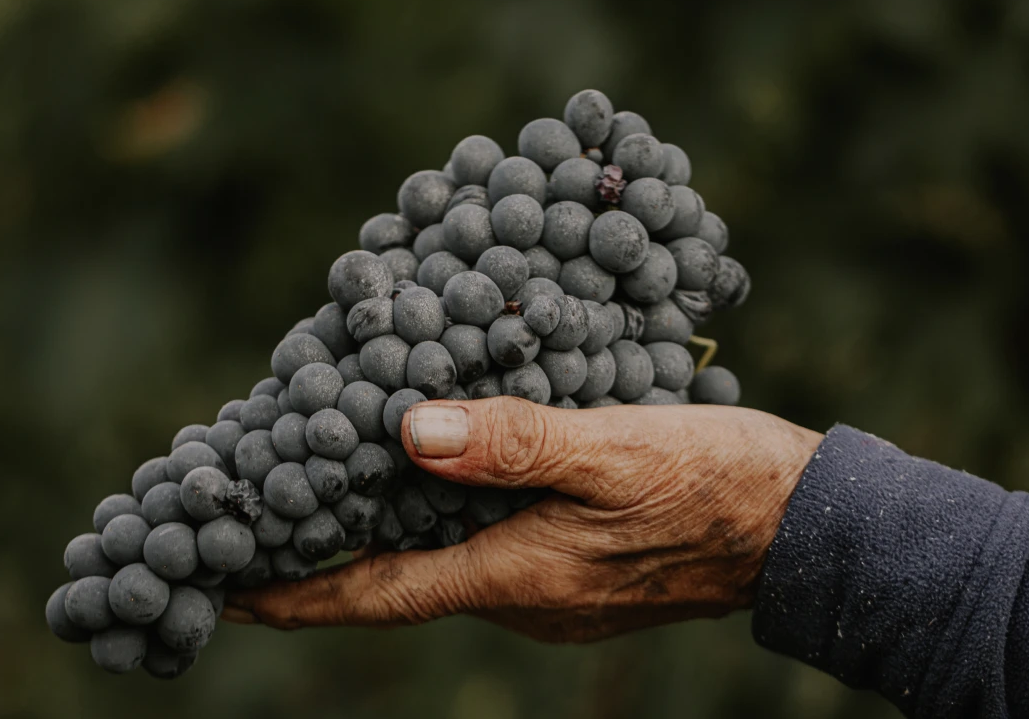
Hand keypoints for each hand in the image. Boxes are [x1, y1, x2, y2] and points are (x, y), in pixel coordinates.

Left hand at [224, 397, 821, 642]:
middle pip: (400, 579)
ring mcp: (554, 590)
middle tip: (262, 513)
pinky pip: (488, 544)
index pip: (376, 594)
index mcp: (515, 575)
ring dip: (388, 526)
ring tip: (334, 478)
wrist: (806, 526)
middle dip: (328, 552)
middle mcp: (523, 596)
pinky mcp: (581, 568)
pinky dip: (444, 513)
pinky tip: (439, 466)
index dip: (295, 591)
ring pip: (445, 558)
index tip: (222, 587)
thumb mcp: (614, 451)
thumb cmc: (717, 485)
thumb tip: (405, 432)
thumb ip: (513, 444)